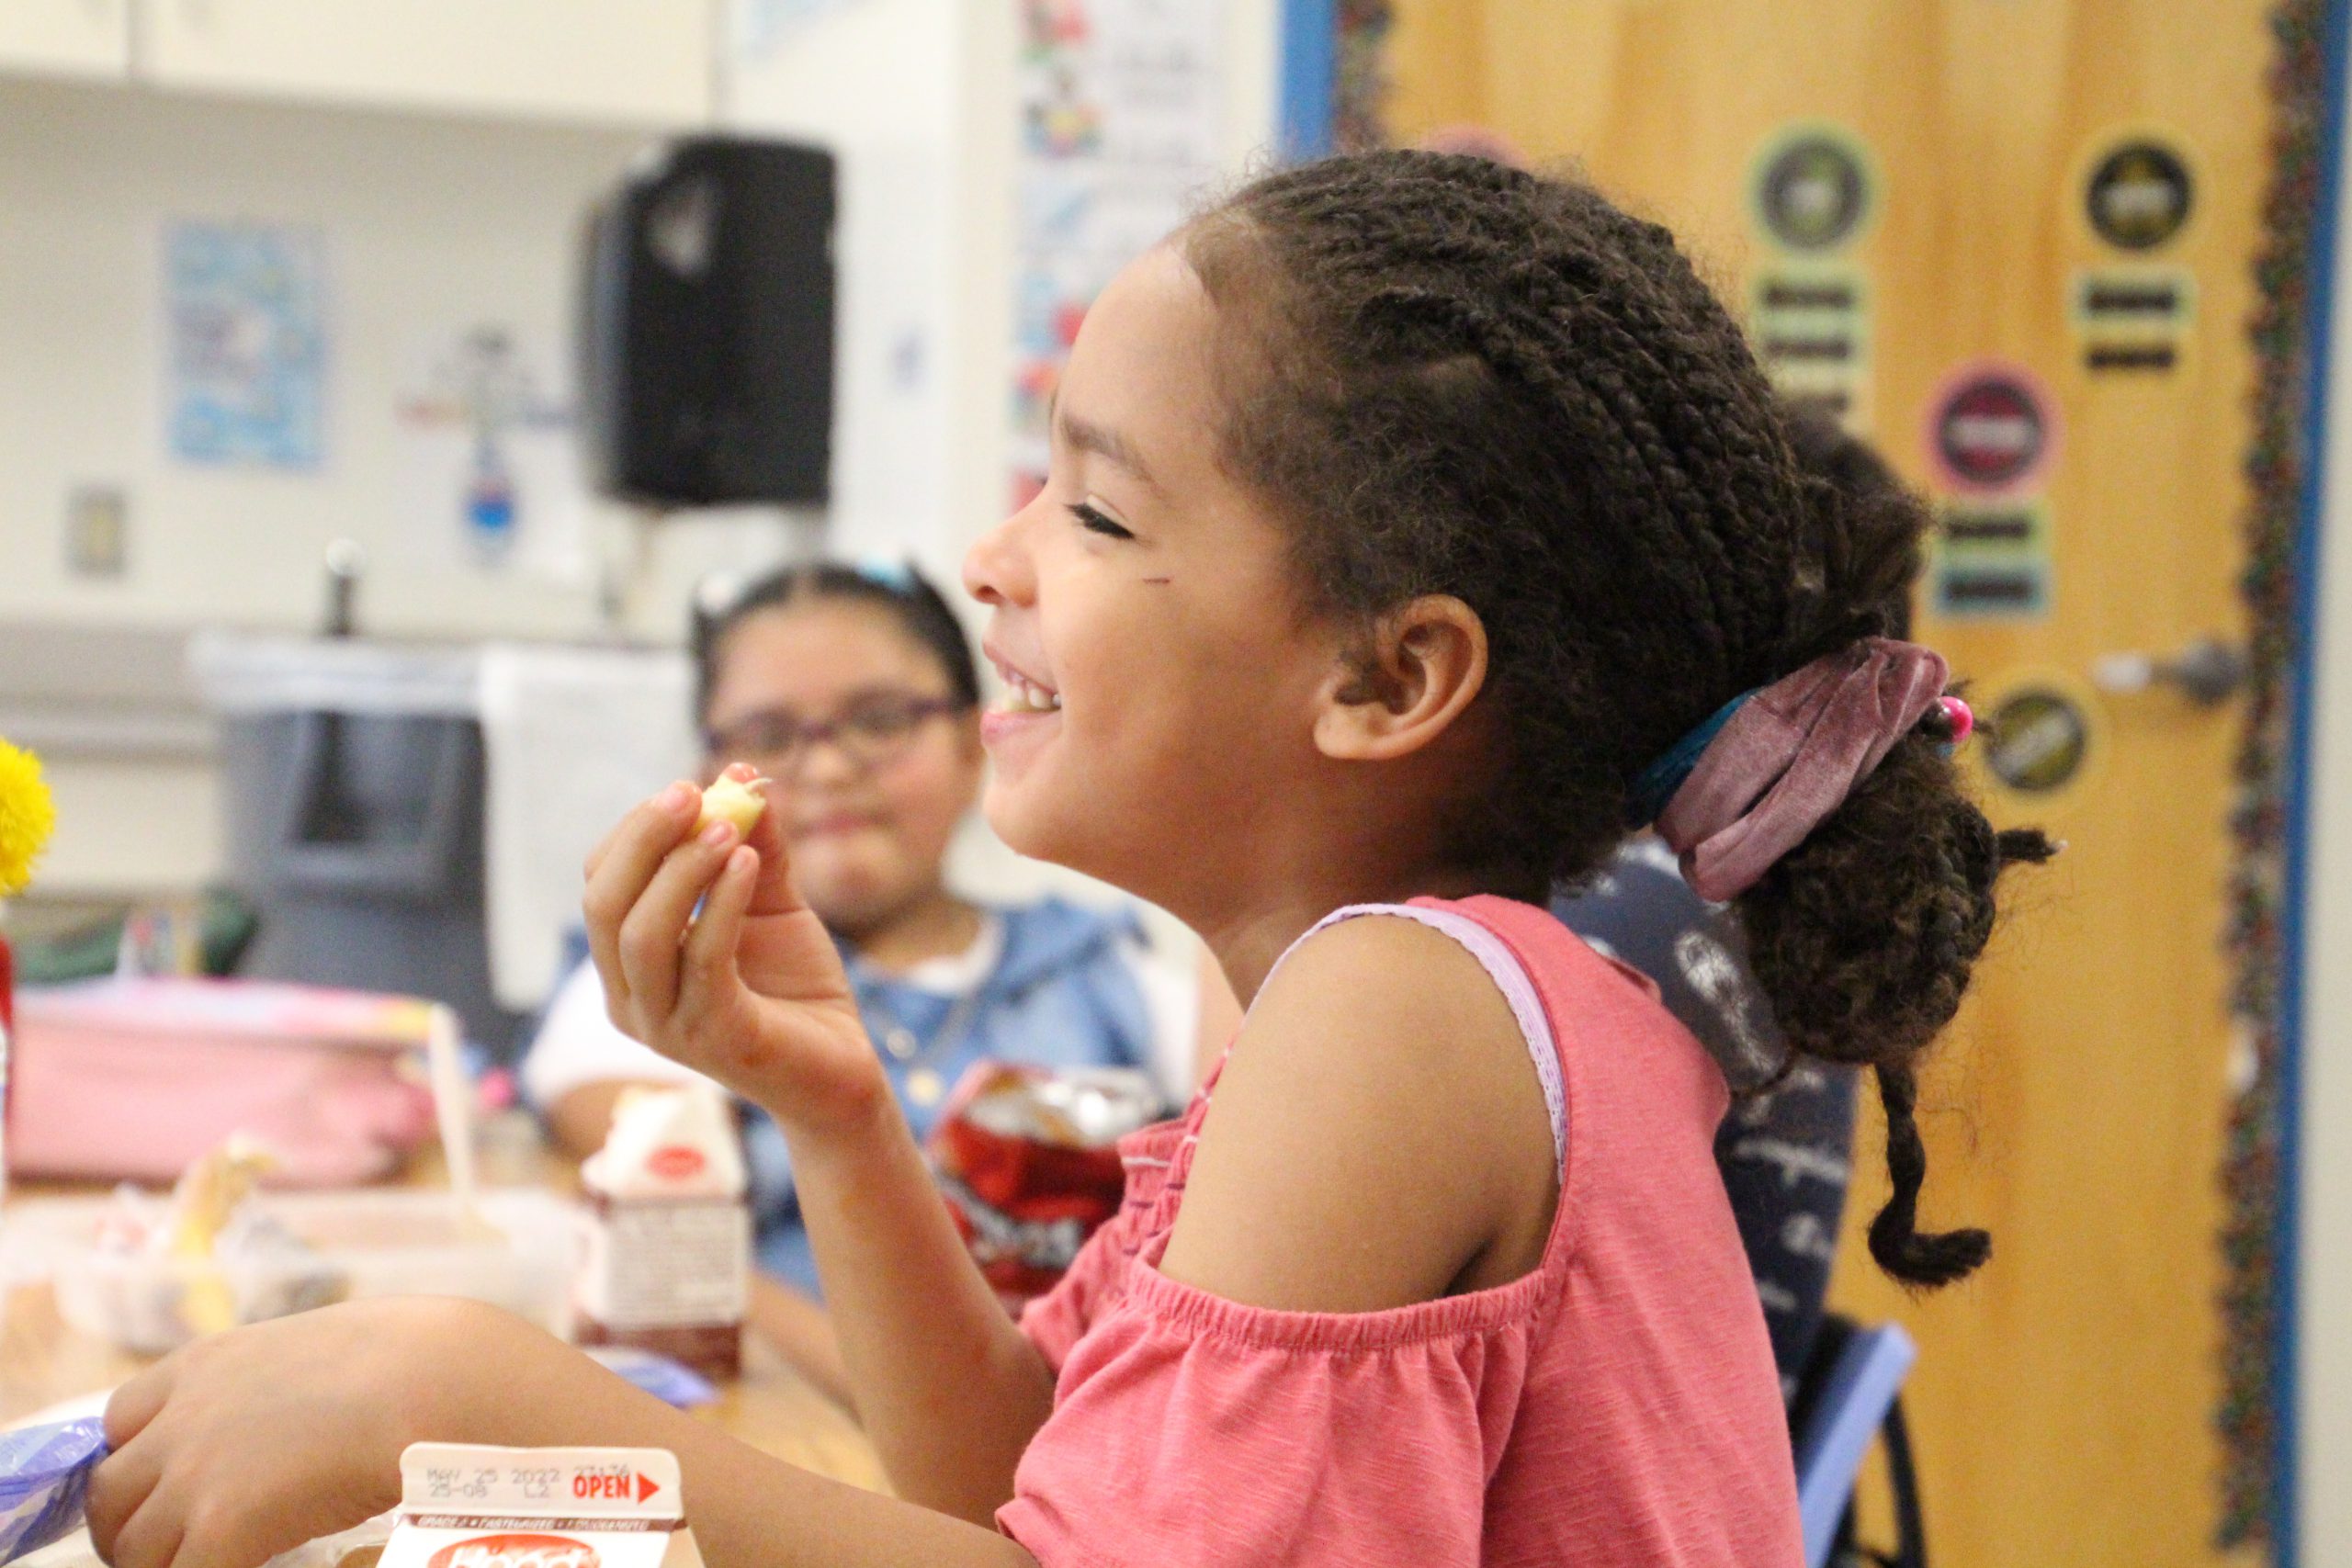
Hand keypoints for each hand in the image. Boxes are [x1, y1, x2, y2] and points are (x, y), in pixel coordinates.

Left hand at [87, 1298, 505, 1567]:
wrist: (433, 1380)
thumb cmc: (407, 1357)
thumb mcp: (313, 1349)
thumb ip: (272, 1385)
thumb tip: (289, 1423)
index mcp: (204, 1364)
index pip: (118, 1422)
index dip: (135, 1461)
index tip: (162, 1487)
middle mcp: (182, 1418)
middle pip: (109, 1493)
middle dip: (131, 1526)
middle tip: (171, 1548)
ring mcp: (195, 1475)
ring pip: (131, 1548)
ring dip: (163, 1563)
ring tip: (208, 1563)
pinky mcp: (223, 1526)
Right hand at [583, 767, 885, 1138]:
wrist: (841, 1066)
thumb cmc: (795, 985)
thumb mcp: (772, 901)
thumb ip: (756, 842)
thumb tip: (741, 773)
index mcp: (629, 964)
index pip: (601, 885)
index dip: (636, 831)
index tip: (688, 787)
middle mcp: (631, 999)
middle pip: (603, 906)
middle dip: (642, 840)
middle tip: (689, 791)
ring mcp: (666, 1025)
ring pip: (641, 936)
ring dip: (680, 869)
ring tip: (728, 826)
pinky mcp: (715, 1039)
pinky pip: (702, 961)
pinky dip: (720, 903)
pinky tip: (748, 862)